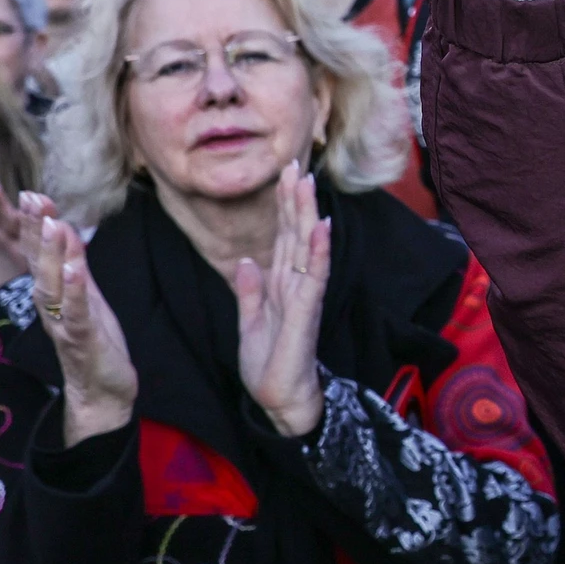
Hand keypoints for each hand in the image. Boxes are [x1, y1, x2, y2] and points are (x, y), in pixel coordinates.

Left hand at [0, 171, 48, 296]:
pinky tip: (42, 226)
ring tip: (22, 201)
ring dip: (25, 213)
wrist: (10, 306)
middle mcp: (14, 234)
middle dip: (0, 202)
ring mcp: (29, 246)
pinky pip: (40, 247)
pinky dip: (42, 236)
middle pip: (5, 215)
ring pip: (26, 227)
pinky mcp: (40, 261)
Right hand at [35, 216, 136, 446]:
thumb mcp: (86, 298)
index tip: (30, 194)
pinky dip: (75, 292)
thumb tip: (64, 229)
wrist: (101, 394)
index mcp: (52, 296)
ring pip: (51, 287)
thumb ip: (74, 265)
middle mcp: (50, 309)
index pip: (39, 256)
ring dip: (52, 256)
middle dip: (35, 231)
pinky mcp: (81, 341)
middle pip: (38, 265)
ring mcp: (63, 325)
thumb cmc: (92, 344)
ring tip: (53, 226)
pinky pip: (75, 315)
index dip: (34, 226)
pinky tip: (76, 270)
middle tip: (30, 198)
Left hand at [233, 164, 331, 438]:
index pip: (282, 238)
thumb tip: (244, 259)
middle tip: (294, 163)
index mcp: (279, 285)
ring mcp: (302, 297)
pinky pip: (312, 276)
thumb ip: (249, 291)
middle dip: (294, 199)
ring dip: (306, 214)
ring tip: (306, 183)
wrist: (277, 400)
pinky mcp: (305, 313)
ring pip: (305, 247)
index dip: (283, 206)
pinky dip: (317, 251)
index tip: (284, 174)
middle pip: (295, 234)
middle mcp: (295, 285)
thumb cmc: (268, 364)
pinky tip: (320, 227)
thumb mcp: (248, 322)